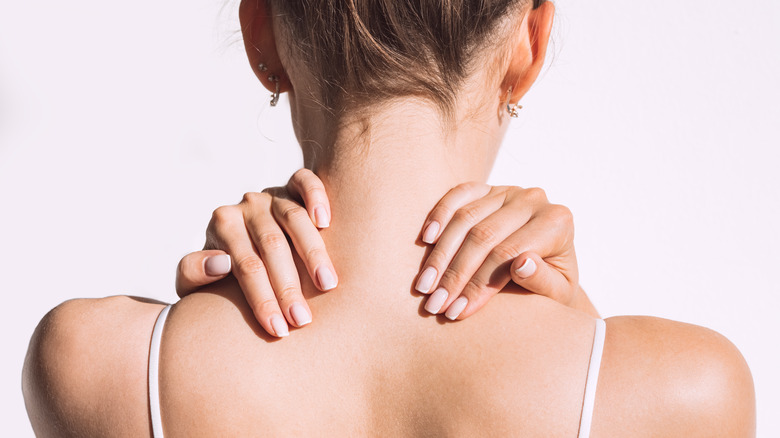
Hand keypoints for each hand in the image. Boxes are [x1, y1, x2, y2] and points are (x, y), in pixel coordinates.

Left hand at [175, 169, 337, 337]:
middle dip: (289, 286)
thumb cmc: (220, 275)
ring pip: (294, 218)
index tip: (279, 330)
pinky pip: (304, 182)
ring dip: (313, 253)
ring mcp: (271, 194)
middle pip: (271, 245)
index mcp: (222, 225)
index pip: (245, 266)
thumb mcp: (194, 281)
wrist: (237, 247)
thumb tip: (220, 262)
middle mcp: (246, 206)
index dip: (262, 299)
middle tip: (303, 320)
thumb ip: (193, 273)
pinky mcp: (292, 185)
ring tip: (328, 285)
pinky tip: (326, 221)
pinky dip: (316, 196)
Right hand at [414, 182, 597, 319]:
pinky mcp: (489, 188)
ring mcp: (509, 190)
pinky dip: (440, 214)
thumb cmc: (552, 285)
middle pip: (483, 236)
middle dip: (454, 274)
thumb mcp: (558, 293)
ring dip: (440, 255)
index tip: (457, 312)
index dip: (478, 284)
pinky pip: (460, 194)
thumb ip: (544, 281)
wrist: (548, 267)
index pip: (507, 254)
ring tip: (424, 286)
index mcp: (557, 222)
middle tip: (434, 304)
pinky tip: (426, 239)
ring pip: (466, 218)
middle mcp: (534, 200)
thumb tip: (522, 264)